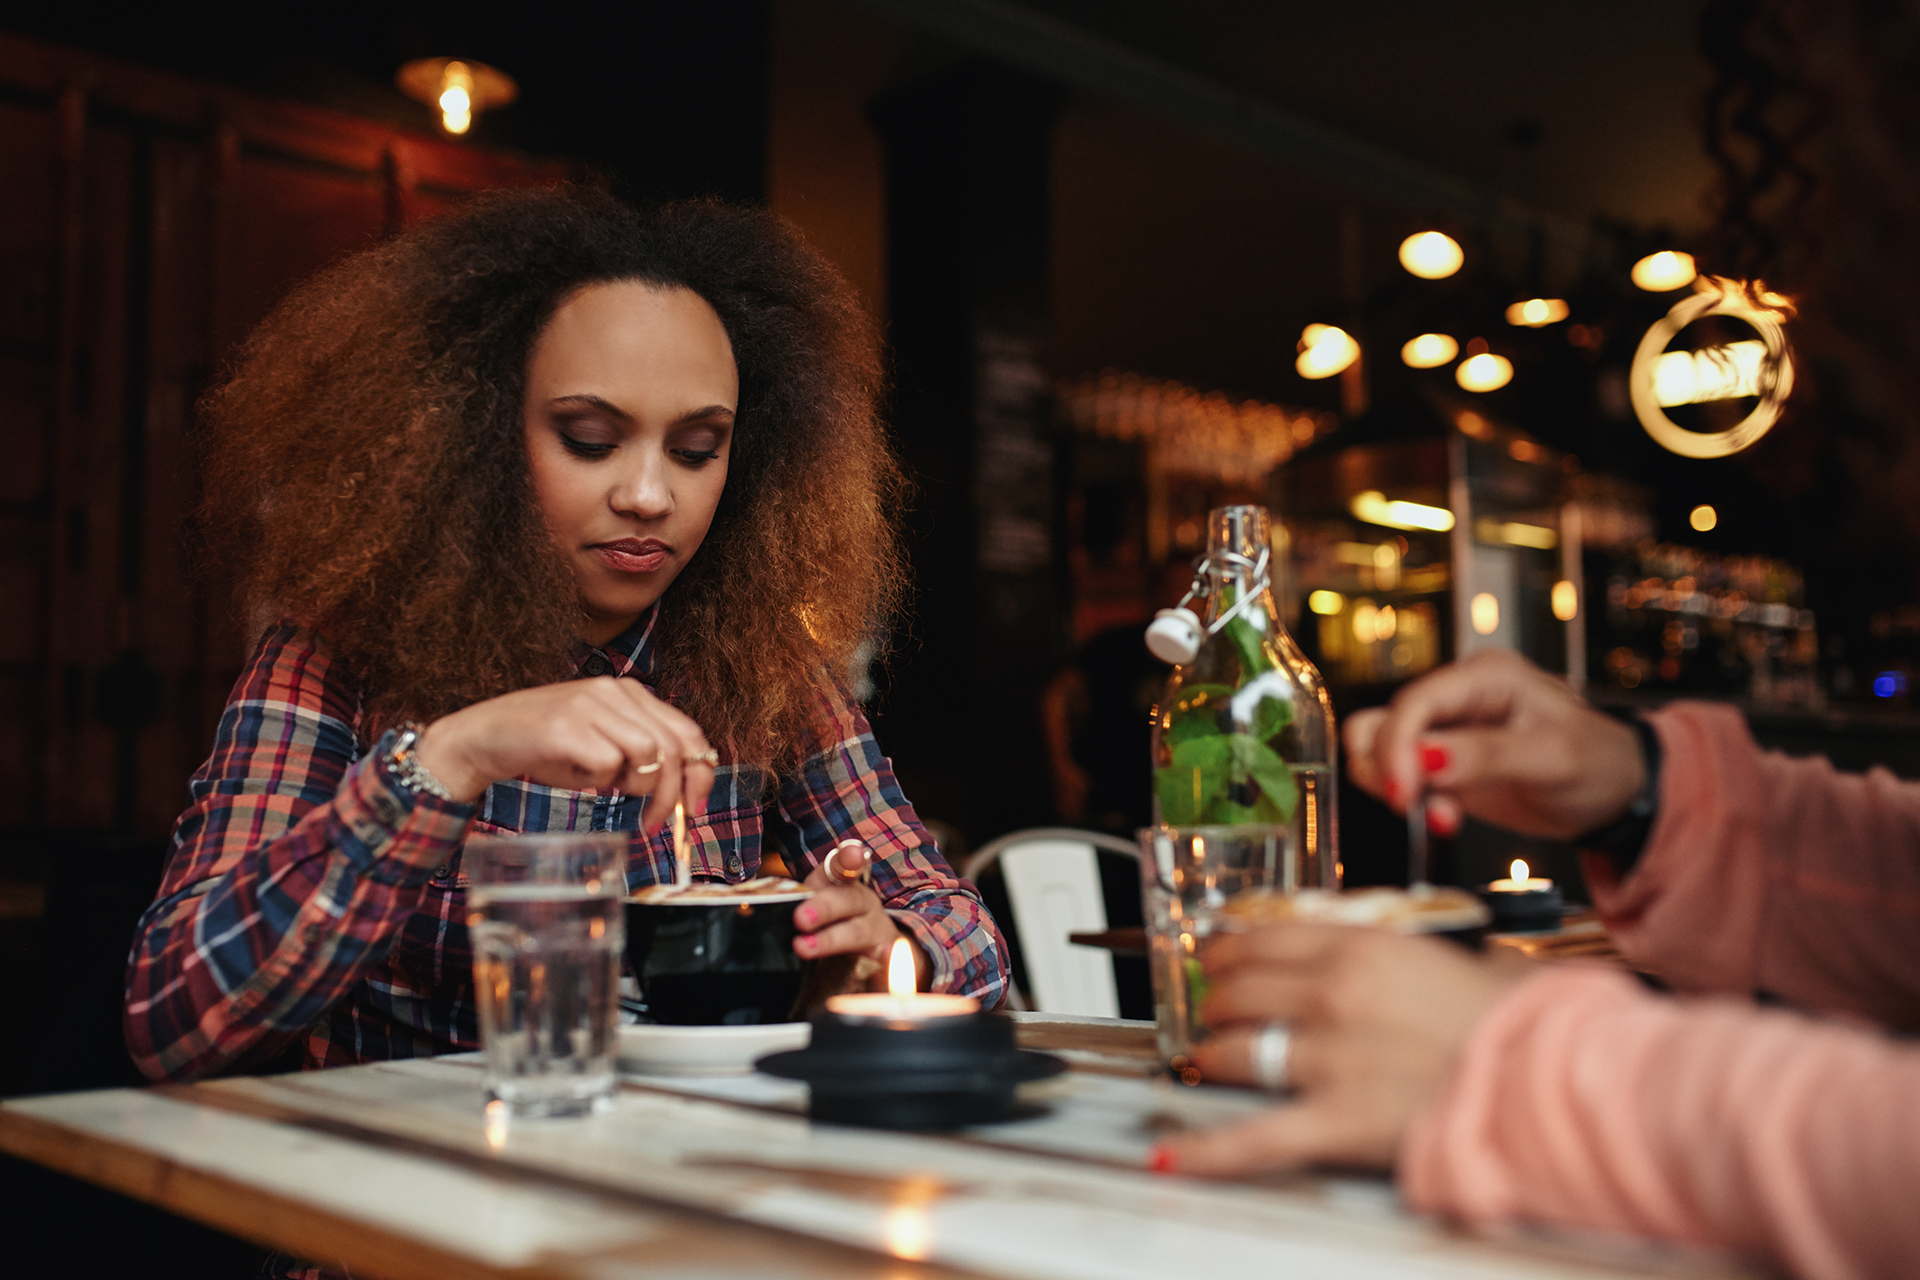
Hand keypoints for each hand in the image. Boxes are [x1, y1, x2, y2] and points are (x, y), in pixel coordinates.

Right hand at [410, 677, 714, 833]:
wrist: (485, 737)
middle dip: (671, 794)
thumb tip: (680, 788)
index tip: (694, 807)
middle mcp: (614, 691)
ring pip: (648, 754)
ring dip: (637, 788)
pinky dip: (600, 781)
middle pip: (673, 748)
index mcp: (630, 692)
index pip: (687, 732)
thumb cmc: (548, 747)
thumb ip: (640, 756)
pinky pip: (608, 763)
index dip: (699, 774)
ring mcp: (590, 705)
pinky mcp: (567, 725)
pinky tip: (579, 776)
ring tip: (613, 794)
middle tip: (656, 822)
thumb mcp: (603, 745)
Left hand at [793, 857, 930, 989]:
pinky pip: (883, 960)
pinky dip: (885, 962)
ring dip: (831, 940)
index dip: (848, 859)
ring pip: (856, 932)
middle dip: (823, 908)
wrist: (875, 941)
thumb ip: (792, 897)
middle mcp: (863, 902)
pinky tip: (883, 960)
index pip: (844, 867)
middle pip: (847, 901)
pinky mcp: (882, 956)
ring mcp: (875, 929)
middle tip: (800, 917)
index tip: (852, 854)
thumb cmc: (832, 917)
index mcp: (844, 883)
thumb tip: (748, 897)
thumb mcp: (814, 899)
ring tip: (804, 947)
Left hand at [1153, 924, 1529, 1176]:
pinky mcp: (1334, 1120)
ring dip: (1215, 1056)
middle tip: (1216, 1010)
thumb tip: (1387, 958)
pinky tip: (1173, 1156)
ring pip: (1235, 1050)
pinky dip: (1207, 1151)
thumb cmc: (1514, 1023)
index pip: (1263, 937)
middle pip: (1237, 989)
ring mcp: (1328, 1058)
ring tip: (1211, 1061)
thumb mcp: (1459, 959)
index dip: (1228, 948)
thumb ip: (1406, 955)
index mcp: (1361, 949)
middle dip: (1218, 1002)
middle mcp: (1332, 994)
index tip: (1217, 956)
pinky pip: (1253, 1139)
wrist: (1545, 1075)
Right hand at [1345, 648, 1643, 839]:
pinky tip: (1445, 816)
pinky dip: (1408, 800)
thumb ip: (1486, 756)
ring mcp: (1445, 729)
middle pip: (1384, 721)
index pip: (1416, 701)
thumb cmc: (1597, 762)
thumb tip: (1425, 758)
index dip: (1397, 745)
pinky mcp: (1440, 761)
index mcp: (1486, 677)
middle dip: (1393, 770)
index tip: (1402, 793)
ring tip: (1442, 815)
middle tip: (1421, 809)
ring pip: (1378, 747)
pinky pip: (1396, 774)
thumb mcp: (1552, 759)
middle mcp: (1457, 696)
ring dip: (1395, 786)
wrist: (1613, 793)